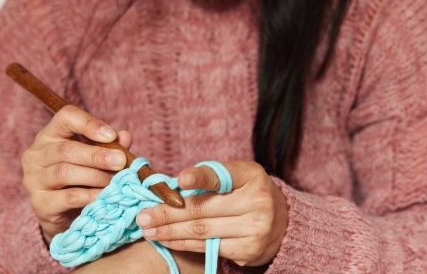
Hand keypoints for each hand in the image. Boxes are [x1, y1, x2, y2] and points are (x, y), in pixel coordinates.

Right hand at [21, 105, 131, 243]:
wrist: (65, 216)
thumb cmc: (81, 179)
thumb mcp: (95, 159)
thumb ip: (110, 147)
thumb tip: (125, 137)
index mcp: (50, 135)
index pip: (65, 117)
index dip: (89, 124)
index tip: (111, 136)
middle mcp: (36, 155)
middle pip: (66, 149)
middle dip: (97, 155)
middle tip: (121, 162)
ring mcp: (34, 180)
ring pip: (64, 173)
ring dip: (94, 176)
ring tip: (114, 181)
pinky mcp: (40, 204)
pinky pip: (68, 197)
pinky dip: (90, 196)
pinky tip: (104, 196)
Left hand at [136, 161, 287, 266]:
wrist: (283, 222)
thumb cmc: (248, 193)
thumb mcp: (236, 177)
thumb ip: (208, 180)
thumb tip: (167, 189)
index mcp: (251, 176)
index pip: (221, 176)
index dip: (200, 178)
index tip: (180, 180)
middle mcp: (257, 202)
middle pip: (203, 209)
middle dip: (168, 213)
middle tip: (143, 215)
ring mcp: (255, 229)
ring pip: (202, 231)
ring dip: (170, 231)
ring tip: (148, 229)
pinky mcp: (249, 250)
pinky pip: (208, 247)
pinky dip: (183, 243)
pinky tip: (167, 239)